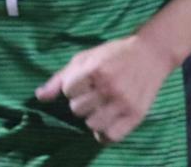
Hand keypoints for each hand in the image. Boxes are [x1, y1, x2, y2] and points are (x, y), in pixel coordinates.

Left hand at [35, 35, 172, 144]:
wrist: (151, 54)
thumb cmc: (113, 54)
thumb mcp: (85, 58)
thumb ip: (60, 78)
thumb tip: (39, 97)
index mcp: (96, 69)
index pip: (68, 90)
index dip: (73, 87)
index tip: (84, 81)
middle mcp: (110, 87)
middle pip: (77, 109)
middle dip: (81, 102)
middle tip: (93, 93)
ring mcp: (124, 103)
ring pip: (92, 124)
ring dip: (92, 117)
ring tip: (100, 107)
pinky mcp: (136, 116)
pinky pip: (110, 137)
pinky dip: (104, 133)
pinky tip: (106, 121)